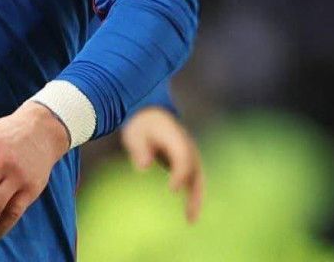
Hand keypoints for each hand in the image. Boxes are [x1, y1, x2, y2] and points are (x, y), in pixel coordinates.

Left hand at [120, 106, 204, 223]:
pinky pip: (194, 180)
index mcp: (174, 136)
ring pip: (198, 178)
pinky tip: (188, 213)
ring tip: (190, 220)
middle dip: (194, 191)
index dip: (180, 173)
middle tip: (189, 213)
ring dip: (197, 198)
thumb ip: (139, 148)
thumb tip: (144, 166)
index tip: (173, 189)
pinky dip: (193, 195)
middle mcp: (187, 145)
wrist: (149, 114)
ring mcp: (190, 153)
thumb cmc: (140, 125)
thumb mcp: (134, 133)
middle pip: (196, 170)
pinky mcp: (188, 162)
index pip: (183, 156)